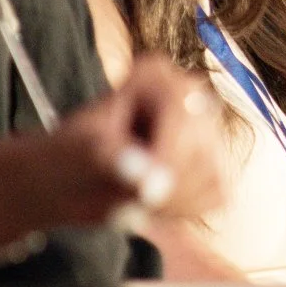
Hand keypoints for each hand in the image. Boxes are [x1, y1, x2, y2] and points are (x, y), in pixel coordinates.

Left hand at [0, 61, 234, 252]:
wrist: (68, 180)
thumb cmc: (67, 159)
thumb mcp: (77, 155)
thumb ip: (112, 162)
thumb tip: (146, 181)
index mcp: (155, 77)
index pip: (184, 113)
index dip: (171, 157)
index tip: (147, 196)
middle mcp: (189, 95)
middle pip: (203, 150)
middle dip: (167, 187)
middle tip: (127, 203)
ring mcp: (207, 129)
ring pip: (214, 176)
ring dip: (173, 202)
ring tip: (133, 200)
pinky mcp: (214, 161)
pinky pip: (218, 194)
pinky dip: (186, 209)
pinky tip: (153, 204)